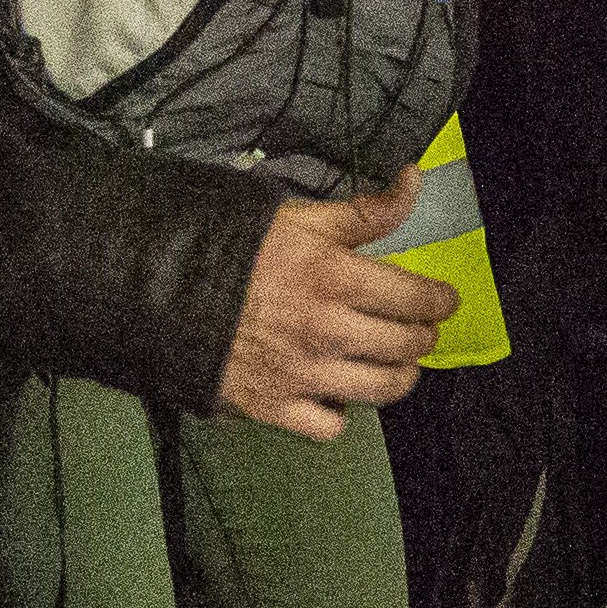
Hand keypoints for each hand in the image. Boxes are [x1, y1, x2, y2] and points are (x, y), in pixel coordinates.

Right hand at [218, 177, 449, 439]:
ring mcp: (303, 375)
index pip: (417, 298)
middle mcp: (327, 332)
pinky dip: (340, 412)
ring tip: (393, 362)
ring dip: (398, 375)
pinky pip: (331, 426)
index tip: (443, 300)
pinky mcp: (276, 408)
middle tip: (418, 328)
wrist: (163, 291)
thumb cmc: (234, 251)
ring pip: (382, 390)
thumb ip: (366, 211)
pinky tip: (336, 391)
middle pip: (406, 346)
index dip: (440, 301)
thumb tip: (414, 181)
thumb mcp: (302, 219)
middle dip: (422, 336)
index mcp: (336, 279)